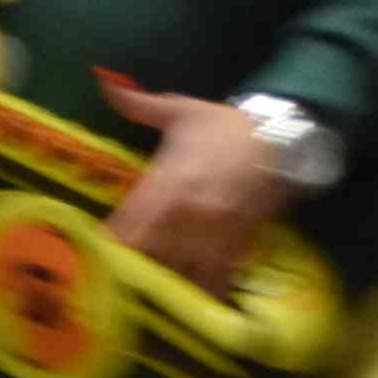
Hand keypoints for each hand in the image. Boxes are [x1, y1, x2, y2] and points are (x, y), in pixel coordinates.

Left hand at [95, 71, 280, 295]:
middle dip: (132, 269)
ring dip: (163, 283)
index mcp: (166, 181)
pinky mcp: (237, 246)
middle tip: (117, 281)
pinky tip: (188, 297)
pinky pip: (214, 280)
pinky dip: (200, 291)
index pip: (128, 224)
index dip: (109, 244)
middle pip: (148, 256)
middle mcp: (186, 213)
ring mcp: (213, 233)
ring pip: (179, 274)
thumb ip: (138, 104)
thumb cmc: (225, 126)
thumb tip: (103, 80)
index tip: (96, 255)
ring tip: (147, 295)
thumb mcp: (180, 111)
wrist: (281, 139)